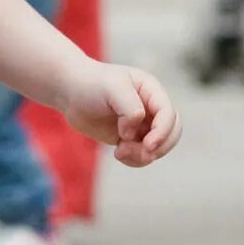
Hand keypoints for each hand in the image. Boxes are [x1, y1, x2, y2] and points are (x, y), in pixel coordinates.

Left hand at [65, 63, 181, 166]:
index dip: (163, 132)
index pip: (169, 114)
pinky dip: (134, 160)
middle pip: (173, 132)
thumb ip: (130, 108)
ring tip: (120, 151)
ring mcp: (142, 124)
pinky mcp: (130, 138)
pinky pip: (142, 155)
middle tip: (142, 153)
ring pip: (158, 147)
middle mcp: (151, 108)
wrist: (71, 93)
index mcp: (151, 91)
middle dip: (160, 147)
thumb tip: (133, 132)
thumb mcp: (112, 88)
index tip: (148, 145)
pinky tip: (118, 153)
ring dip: (143, 155)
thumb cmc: (91, 84)